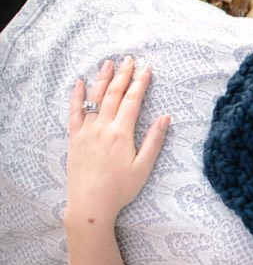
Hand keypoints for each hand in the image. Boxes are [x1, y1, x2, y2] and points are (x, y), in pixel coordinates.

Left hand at [65, 57, 169, 226]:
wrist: (90, 204)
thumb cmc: (120, 189)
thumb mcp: (144, 167)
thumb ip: (155, 140)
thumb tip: (166, 117)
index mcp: (122, 134)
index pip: (132, 101)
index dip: (140, 83)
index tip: (147, 69)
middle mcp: (102, 128)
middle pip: (114, 94)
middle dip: (123, 75)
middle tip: (129, 59)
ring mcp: (86, 132)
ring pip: (95, 99)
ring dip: (102, 79)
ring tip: (108, 63)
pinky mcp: (74, 138)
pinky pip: (74, 113)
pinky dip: (77, 96)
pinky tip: (80, 84)